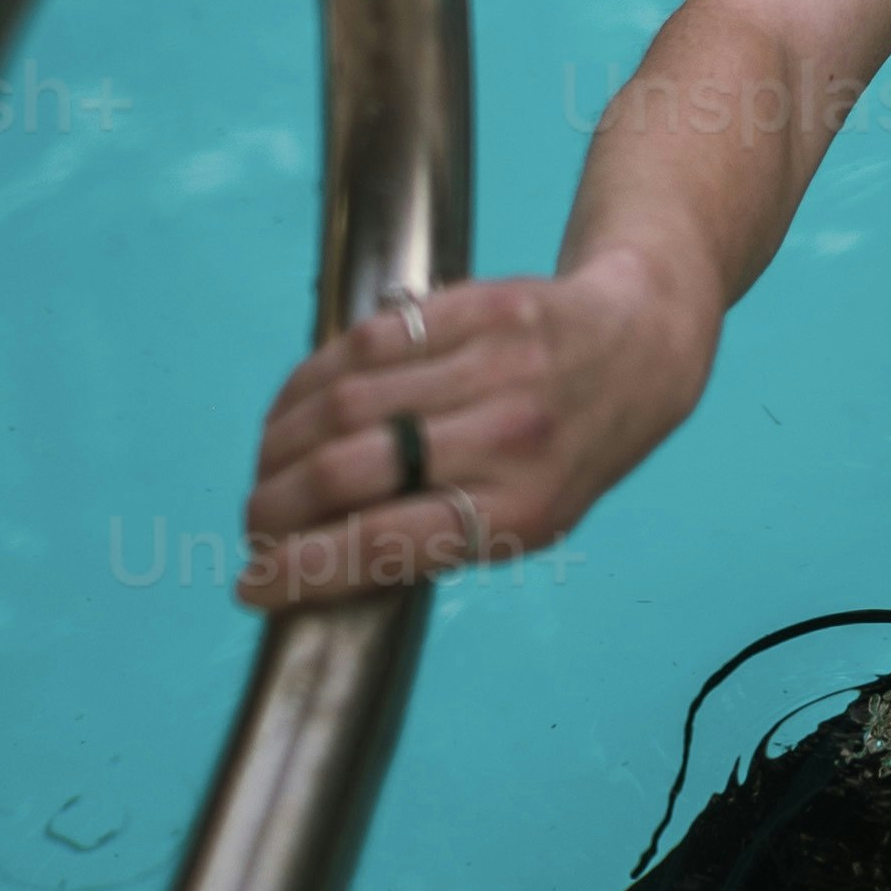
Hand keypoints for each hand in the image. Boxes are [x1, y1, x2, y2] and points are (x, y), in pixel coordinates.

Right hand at [236, 254, 706, 608]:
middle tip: (253, 522)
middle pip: (351, 469)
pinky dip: (311, 380)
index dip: (303, 570)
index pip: (386, 544)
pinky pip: (369, 342)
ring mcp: (493, 363)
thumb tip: (317, 568)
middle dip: (277, 505)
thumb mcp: (531, 520)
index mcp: (522, 510)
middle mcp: (509, 436)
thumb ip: (440, 538)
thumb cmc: (568, 451)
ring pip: (347, 401)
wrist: (638, 345)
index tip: (252, 585)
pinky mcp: (478, 305)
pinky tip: (291, 409)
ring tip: (264, 470)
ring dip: (281, 443)